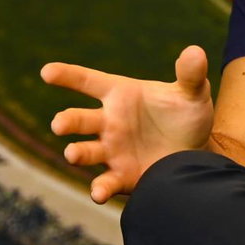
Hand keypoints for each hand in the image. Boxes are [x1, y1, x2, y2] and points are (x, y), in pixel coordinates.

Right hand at [40, 45, 214, 203]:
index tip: (47, 71)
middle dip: (67, 121)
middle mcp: (109, 122)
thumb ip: (191, 74)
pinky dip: (99, 189)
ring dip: (76, 152)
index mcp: (120, 94)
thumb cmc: (188, 116)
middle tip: (60, 123)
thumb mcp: (193, 93)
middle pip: (79, 119)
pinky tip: (98, 193)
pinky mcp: (120, 176)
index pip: (88, 82)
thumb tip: (195, 52)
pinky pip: (104, 183)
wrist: (198, 153)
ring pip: (85, 151)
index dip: (68, 76)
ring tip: (73, 153)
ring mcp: (111, 150)